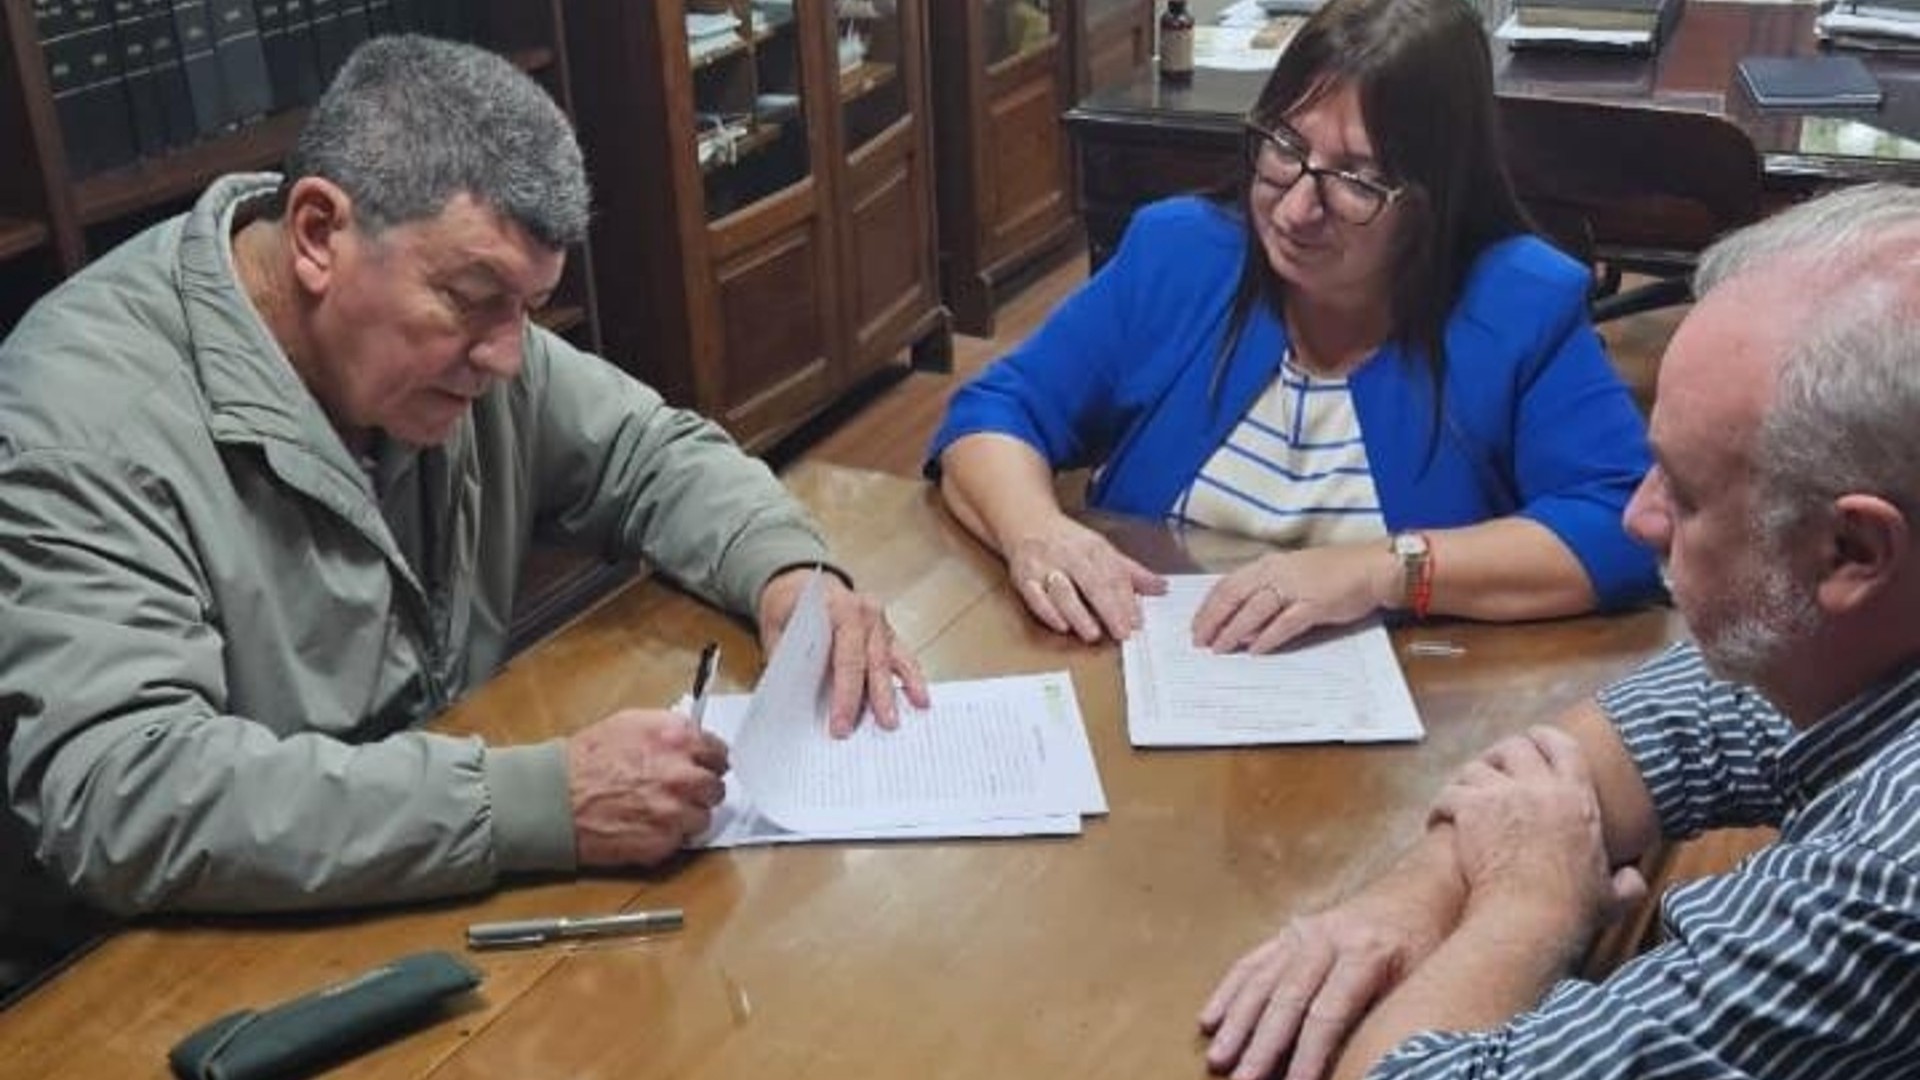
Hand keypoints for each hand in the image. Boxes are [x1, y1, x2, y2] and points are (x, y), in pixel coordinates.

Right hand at [567, 709, 730, 865]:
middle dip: (701, 790)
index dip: (708, 761)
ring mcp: (675, 812)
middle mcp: (683, 775)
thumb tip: (693, 737)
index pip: (719, 753)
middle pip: (716, 788)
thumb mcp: (630, 723)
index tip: (702, 766)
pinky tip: (645, 825)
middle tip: (680, 792)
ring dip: (686, 816)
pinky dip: (668, 835)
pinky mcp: (663, 842)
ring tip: (658, 811)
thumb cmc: (586, 759)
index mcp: (678, 740)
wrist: (556, 798)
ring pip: (702, 818)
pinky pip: (680, 840)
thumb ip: (669, 729)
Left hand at [758, 568, 930, 736]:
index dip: (845, 696)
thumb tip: (796, 700)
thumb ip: (788, 661)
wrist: (799, 584)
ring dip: (898, 691)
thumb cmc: (789, 609)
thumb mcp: (777, 629)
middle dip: (878, 698)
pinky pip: (902, 657)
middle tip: (883, 727)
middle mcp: (865, 612)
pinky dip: (912, 678)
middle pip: (874, 661)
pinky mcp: (887, 633)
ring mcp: (880, 622)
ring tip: (906, 716)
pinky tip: (920, 699)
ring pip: (893, 660)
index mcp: (838, 608)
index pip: (846, 659)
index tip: (841, 726)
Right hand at [1006, 515, 1165, 641]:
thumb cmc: (1069, 542)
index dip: (1126, 600)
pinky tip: (1061, 625)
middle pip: (1092, 583)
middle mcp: (1070, 556)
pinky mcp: (1025, 578)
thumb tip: (1162, 587)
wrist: (1029, 523)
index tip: (1137, 621)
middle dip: (1108, 609)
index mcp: (1093, 549)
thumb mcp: (1103, 551)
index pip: (1113, 575)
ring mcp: (1046, 567)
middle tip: (1122, 632)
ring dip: (1078, 614)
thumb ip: (1131, 573)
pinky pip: (1035, 596)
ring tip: (1093, 634)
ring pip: (1063, 592)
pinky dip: (1048, 612)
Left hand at [1192, 544, 1397, 653]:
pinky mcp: (1314, 604)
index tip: (1195, 626)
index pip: (1227, 585)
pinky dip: (1267, 637)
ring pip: (1254, 610)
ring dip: (1233, 631)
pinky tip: (1254, 650)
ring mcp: (1295, 587)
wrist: (1370, 568)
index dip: (1208, 607)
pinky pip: (1285, 623)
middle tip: (1199, 642)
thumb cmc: (1331, 573)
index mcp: (1268, 565)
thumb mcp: (1291, 575)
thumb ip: (1266, 593)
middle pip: (1234, 596)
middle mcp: (1277, 573)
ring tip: (1220, 649)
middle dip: (1213, 621)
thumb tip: (1240, 622)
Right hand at [1197, 844, 1465, 1079]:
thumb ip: (1387, 1011)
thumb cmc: (1431, 940)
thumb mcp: (1426, 976)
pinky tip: (1210, 1019)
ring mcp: (1304, 931)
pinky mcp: (1291, 931)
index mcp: (1367, 952)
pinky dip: (1230, 991)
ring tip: (1219, 1059)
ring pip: (1263, 982)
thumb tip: (1364, 1056)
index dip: (1310, 1053)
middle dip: (1262, 1045)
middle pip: (1287, 1000)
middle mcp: (1328, 938)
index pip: (1329, 1013)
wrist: (1426, 884)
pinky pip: (1253, 961)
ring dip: (1238, 1024)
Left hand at [1430, 727, 1645, 937]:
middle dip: (1499, 754)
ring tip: (1462, 796)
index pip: (1562, 746)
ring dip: (1467, 780)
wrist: (1531, 919)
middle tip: (1490, 769)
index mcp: (1576, 798)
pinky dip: (1440, 805)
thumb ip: (1628, 883)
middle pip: (1514, 747)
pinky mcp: (1470, 809)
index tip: (1532, 740)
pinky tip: (1438, 818)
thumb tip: (1635, 879)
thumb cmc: (1570, 911)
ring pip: (1475, 768)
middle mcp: (1539, 788)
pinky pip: (1448, 793)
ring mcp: (1502, 795)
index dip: (1543, 738)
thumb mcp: (1612, 897)